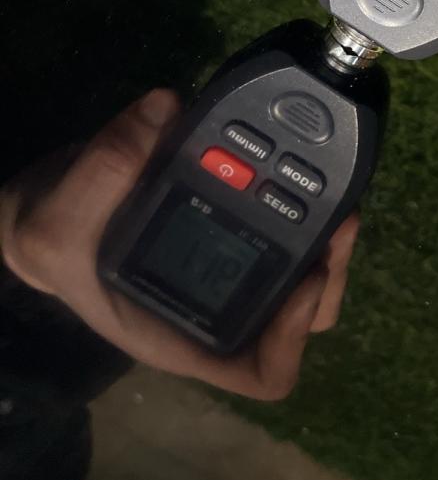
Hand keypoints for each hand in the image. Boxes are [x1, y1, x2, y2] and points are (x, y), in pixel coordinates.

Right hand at [0, 90, 358, 399]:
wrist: (53, 203)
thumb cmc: (56, 241)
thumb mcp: (57, 221)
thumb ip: (105, 169)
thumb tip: (165, 108)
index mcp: (185, 332)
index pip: (262, 371)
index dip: (292, 336)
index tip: (306, 279)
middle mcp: (220, 303)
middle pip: (302, 314)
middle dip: (330, 270)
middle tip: (342, 219)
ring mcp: (232, 262)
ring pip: (305, 269)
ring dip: (326, 236)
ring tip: (336, 194)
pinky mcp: (236, 221)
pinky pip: (287, 223)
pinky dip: (302, 201)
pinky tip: (301, 166)